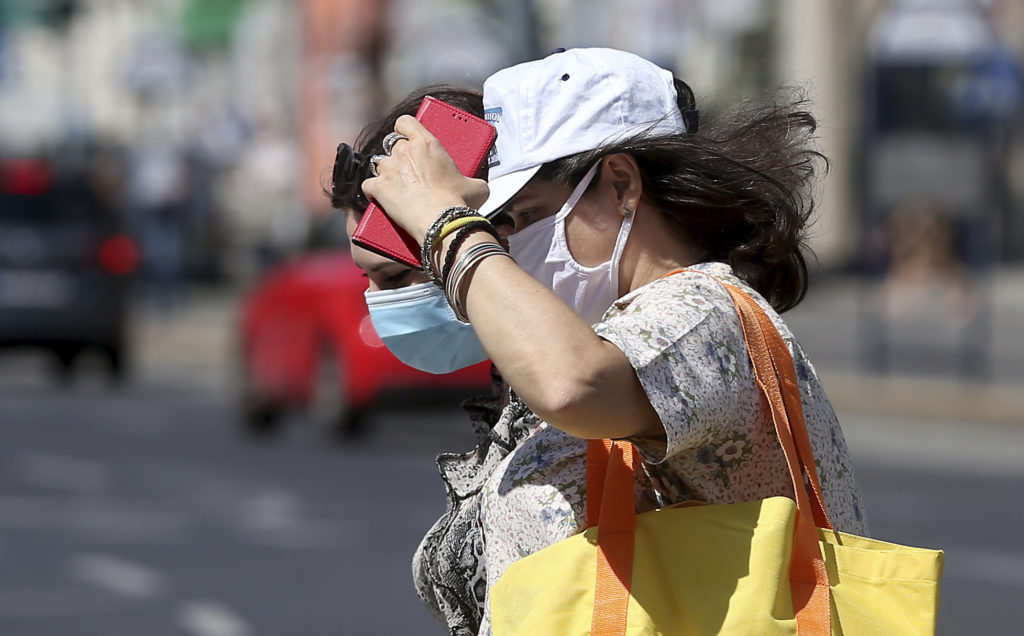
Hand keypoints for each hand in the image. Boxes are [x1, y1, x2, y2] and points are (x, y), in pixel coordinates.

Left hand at [361, 115, 489, 241]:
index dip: (404, 128)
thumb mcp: (477, 187)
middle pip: (391, 144)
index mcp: (427, 143)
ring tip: (396, 187)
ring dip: (386, 173)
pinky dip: (373, 192)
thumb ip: (473, 180)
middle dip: (397, 155)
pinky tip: (381, 199)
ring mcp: (389, 169)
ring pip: (378, 164)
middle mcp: (404, 151)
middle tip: (408, 170)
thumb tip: (477, 187)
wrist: (443, 223)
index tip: (408, 137)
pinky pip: (368, 186)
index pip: (406, 122)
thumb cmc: (460, 203)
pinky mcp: (378, 188)